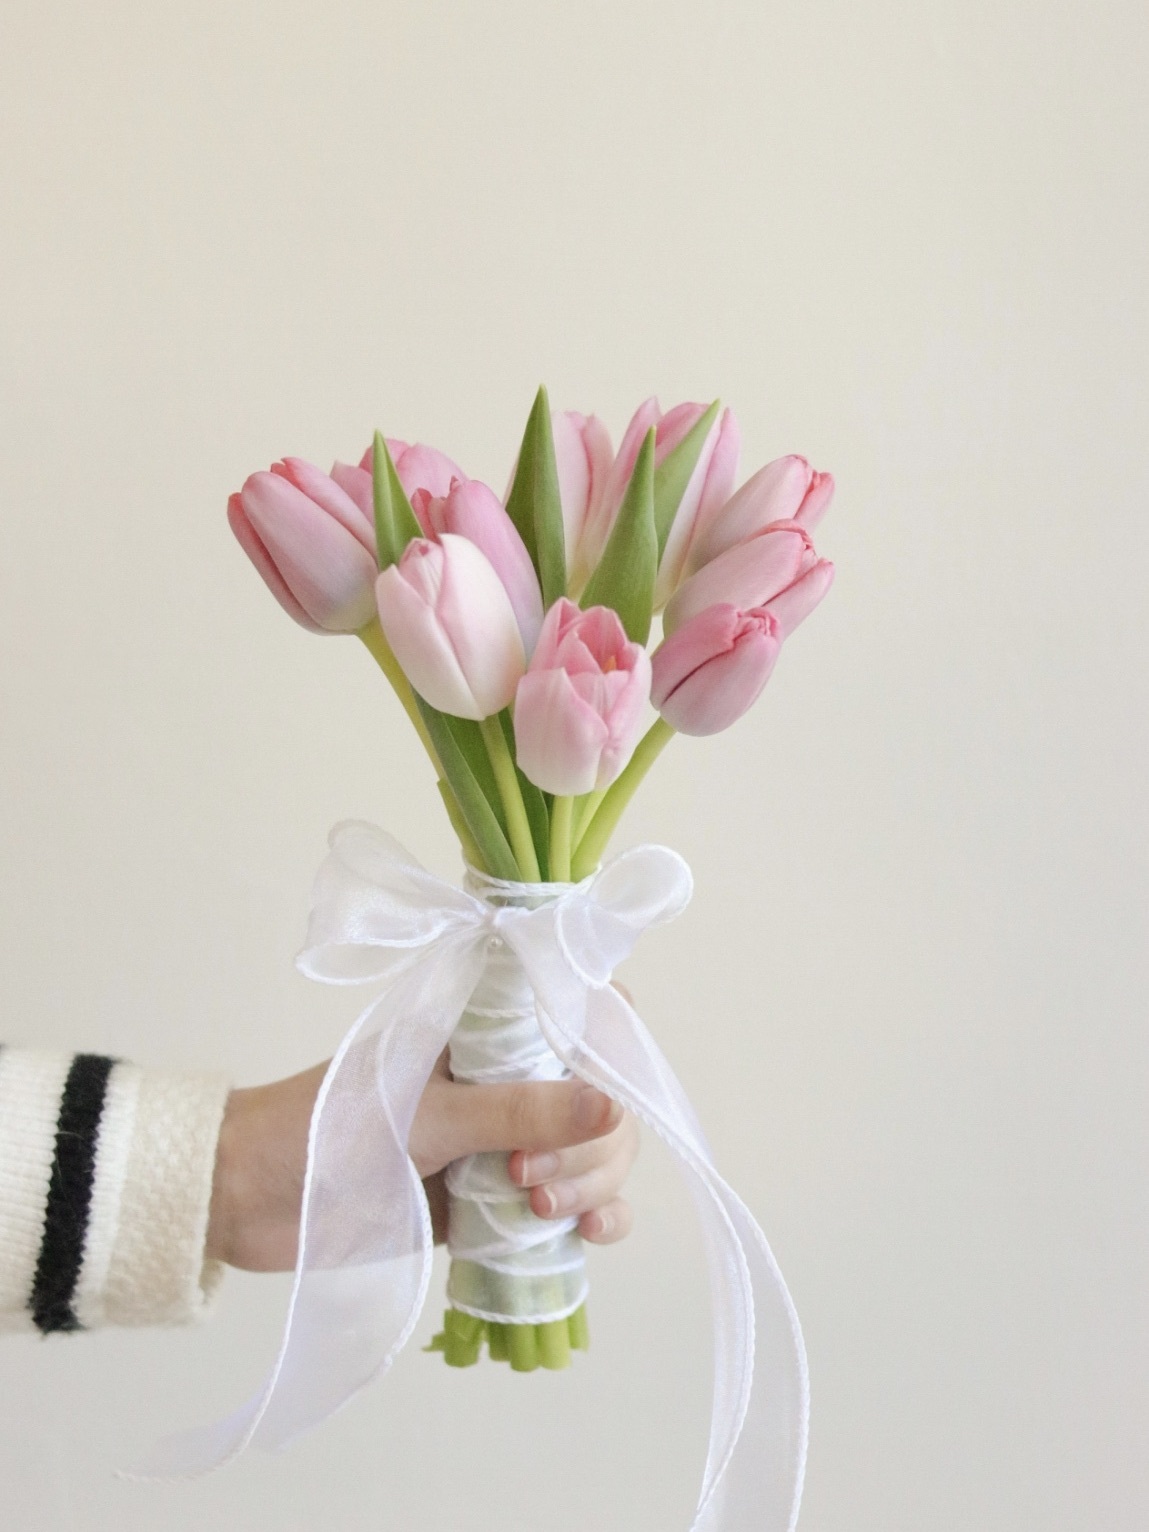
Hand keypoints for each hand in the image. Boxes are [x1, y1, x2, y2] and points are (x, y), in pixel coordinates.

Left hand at [206, 1053, 638, 1272]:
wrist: (246, 1199)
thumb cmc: (325, 1130)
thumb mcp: (426, 1115)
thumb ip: (519, 1110)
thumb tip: (614, 1108)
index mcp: (489, 1032)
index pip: (582, 1012)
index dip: (614, 1044)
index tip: (608, 1091)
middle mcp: (506, 1081)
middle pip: (602, 1099)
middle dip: (594, 1140)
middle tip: (533, 1178)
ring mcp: (502, 1144)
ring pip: (592, 1154)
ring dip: (595, 1182)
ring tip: (545, 1211)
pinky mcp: (493, 1204)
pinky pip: (567, 1208)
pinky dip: (591, 1219)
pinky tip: (586, 1237)